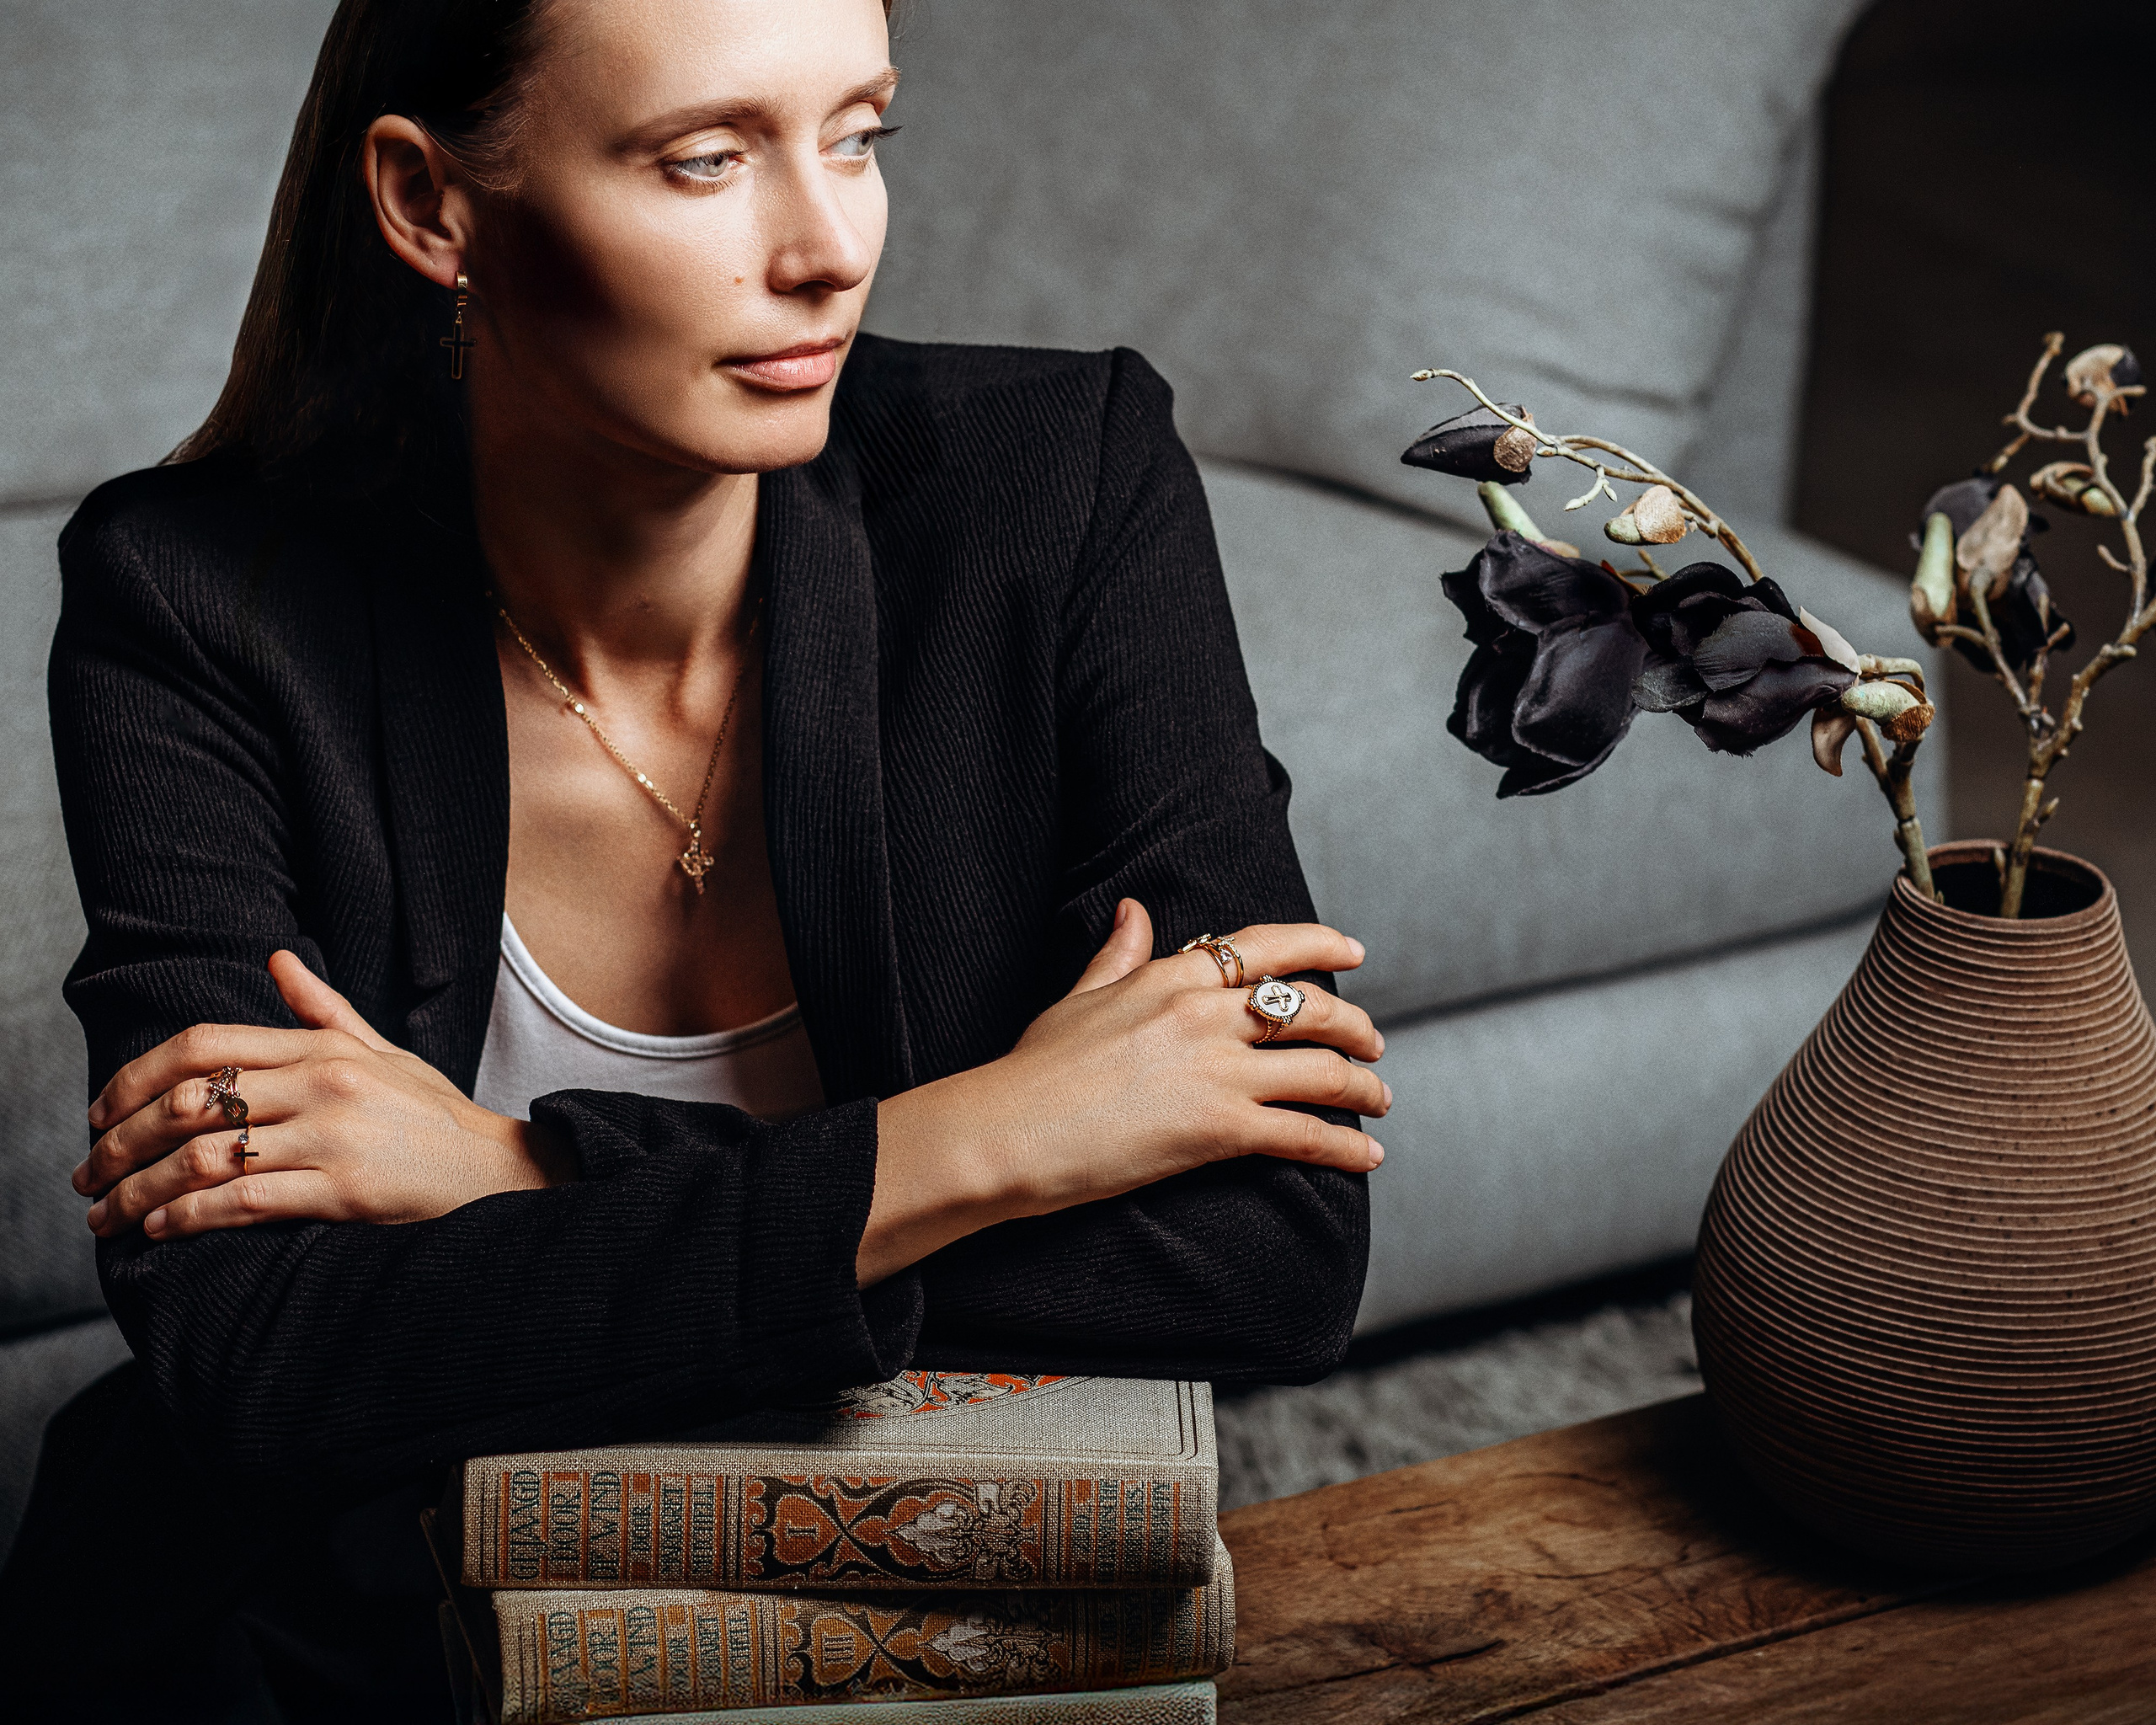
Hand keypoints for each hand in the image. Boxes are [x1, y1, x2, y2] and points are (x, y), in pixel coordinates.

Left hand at [75, 953, 568, 1239]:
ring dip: (140, 1193)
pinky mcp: (343, 1191)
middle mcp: (323, 1084)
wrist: (498, 1170)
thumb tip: (276, 962)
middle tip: (87, 1176)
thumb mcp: (383, 1052)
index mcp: (324, 1049)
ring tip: (110, 1218)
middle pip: (190, 1103)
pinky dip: (189, 1219)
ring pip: (204, 1158)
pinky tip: (162, 1231)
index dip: (135, 1077)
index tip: (100, 1113)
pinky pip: (243, 1201)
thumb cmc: (433, 1115)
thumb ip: (323, 1010)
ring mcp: (332, 1137)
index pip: (204, 1045)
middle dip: (120, 1144)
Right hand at [861, 901, 1387, 1284]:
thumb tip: (1135, 909)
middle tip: (1374, 1042)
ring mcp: (1216, 1070)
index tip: (1353, 951)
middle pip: (1309, 1007)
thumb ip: (1117, 955)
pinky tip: (1367, 1157)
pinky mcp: (1219, 1128)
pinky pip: (1305, 1134)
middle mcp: (1203, 1014)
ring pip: (1321, 1069)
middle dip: (1355, 1025)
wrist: (1005, 1131)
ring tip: (1380, 1099)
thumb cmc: (1031, 1071)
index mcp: (1170, 976)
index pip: (1265, 946)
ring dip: (1363, 1086)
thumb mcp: (1077, 997)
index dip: (1320, 945)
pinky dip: (1346, 1146)